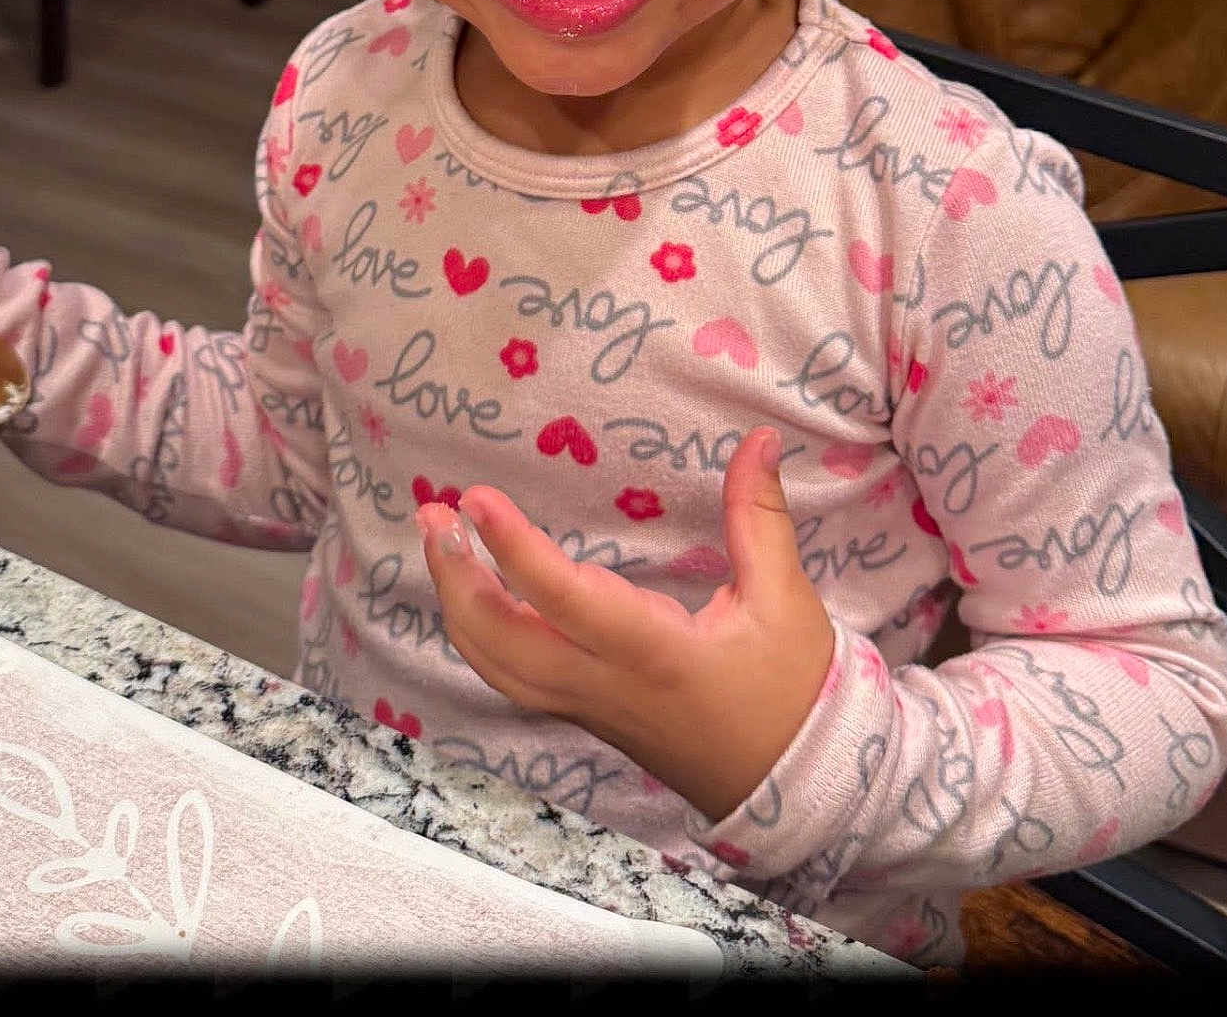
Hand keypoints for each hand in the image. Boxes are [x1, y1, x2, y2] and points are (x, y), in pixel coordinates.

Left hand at [417, 427, 836, 823]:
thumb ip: (760, 516)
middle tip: (432, 514)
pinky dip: (477, 636)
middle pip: (503, 641)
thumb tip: (758, 439)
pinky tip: (468, 595)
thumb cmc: (790, 693)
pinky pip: (512, 679)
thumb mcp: (784, 600)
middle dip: (457, 578)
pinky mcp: (584, 714)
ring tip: (438, 542)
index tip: (476, 498)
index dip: (514, 548)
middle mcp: (603, 683)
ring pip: (497, 666)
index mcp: (651, 652)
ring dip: (457, 605)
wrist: (795, 787)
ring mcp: (587, 706)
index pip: (564, 598)